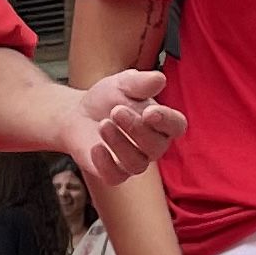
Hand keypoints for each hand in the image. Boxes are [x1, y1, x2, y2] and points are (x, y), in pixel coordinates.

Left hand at [56, 69, 185, 184]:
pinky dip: (105, 163)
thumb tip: (159, 78)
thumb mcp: (122, 84)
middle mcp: (153, 146)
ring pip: (137, 164)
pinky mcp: (114, 174)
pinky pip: (115, 176)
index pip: (176, 126)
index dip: (166, 121)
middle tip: (116, 111)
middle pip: (156, 147)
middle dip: (136, 129)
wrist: (79, 114)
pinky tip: (96, 147)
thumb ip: (141, 82)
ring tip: (103, 124)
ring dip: (119, 143)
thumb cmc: (108, 99)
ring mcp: (134, 162)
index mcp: (162, 123)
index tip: (149, 112)